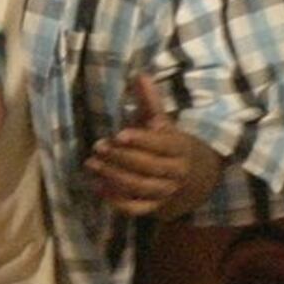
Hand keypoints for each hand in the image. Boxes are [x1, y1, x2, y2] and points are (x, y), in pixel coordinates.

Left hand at [84, 74, 205, 216]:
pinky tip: (97, 186)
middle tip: (98, 146)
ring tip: (92, 164)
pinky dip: (116, 200)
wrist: (190, 177)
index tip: (119, 134)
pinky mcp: (154, 208)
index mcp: (180, 149)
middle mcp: (176, 173)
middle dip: (122, 157)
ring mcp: (165, 192)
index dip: (142, 141)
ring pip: (140, 188)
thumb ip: (150, 101)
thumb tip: (140, 74)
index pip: (163, 145)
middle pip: (149, 167)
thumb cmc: (169, 143)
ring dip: (114, 177)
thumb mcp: (163, 122)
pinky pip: (135, 208)